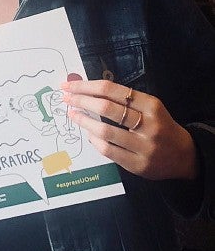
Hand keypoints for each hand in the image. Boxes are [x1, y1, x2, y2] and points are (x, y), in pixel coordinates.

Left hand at [62, 79, 197, 180]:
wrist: (183, 156)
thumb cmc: (158, 126)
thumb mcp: (147, 107)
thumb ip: (119, 98)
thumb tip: (82, 87)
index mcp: (151, 105)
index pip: (111, 90)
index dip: (86, 86)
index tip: (68, 86)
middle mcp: (149, 124)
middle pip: (106, 108)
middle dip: (81, 101)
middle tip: (66, 98)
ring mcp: (144, 146)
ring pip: (105, 131)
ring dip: (84, 121)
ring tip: (72, 114)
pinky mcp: (138, 164)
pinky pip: (108, 150)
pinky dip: (94, 140)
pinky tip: (89, 134)